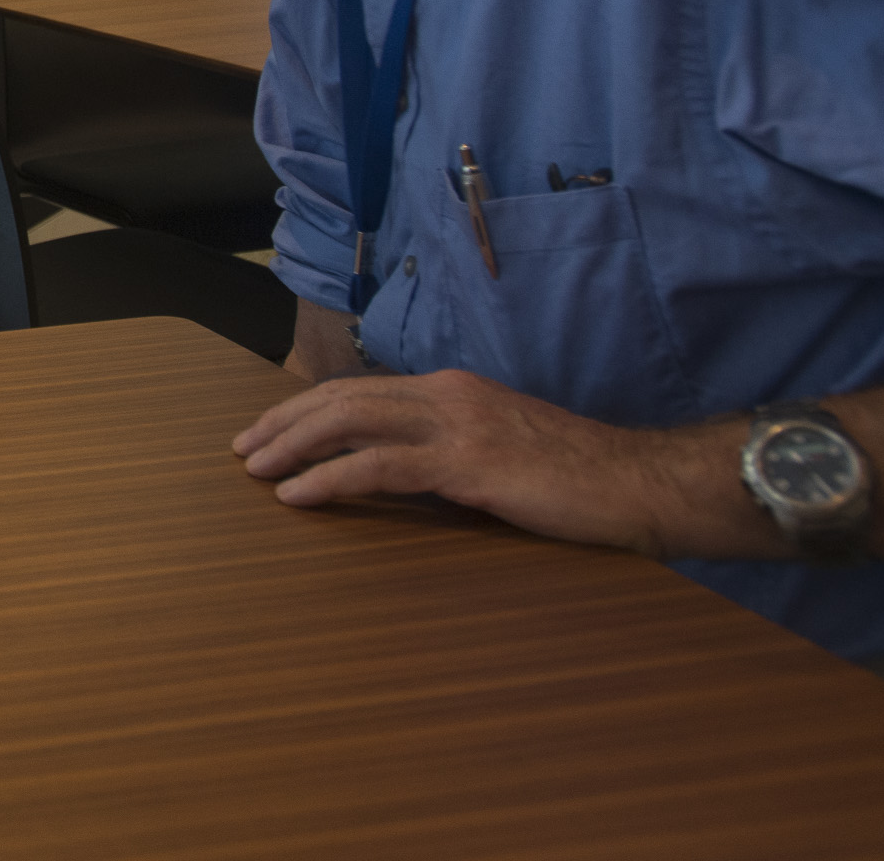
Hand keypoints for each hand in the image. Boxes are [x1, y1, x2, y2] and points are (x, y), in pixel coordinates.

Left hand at [231, 368, 697, 555]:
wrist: (639, 483)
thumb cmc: (579, 479)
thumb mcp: (503, 455)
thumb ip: (451, 456)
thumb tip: (401, 477)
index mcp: (453, 389)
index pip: (361, 389)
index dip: (309, 408)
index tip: (271, 430)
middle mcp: (446, 395)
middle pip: (343, 397)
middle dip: (285, 421)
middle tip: (244, 448)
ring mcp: (456, 425)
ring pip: (350, 422)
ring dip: (293, 445)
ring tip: (256, 470)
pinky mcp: (467, 464)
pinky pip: (379, 467)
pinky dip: (330, 478)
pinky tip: (297, 494)